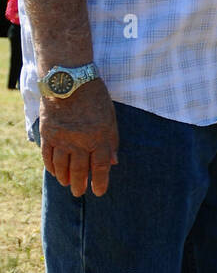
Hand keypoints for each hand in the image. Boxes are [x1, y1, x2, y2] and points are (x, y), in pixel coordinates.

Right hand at [39, 79, 117, 196]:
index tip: (98, 192)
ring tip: (66, 184)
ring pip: (62, 166)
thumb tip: (113, 162)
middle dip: (79, 185)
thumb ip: (112, 140)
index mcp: (99, 137)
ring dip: (64, 178)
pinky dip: (51, 167)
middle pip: (79, 170)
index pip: (100, 167)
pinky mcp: (48, 133)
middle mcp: (80, 141)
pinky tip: (54, 172)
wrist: (69, 79)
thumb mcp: (110, 117)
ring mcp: (63, 138)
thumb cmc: (94, 96)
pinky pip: (48, 156)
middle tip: (79, 193)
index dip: (100, 182)